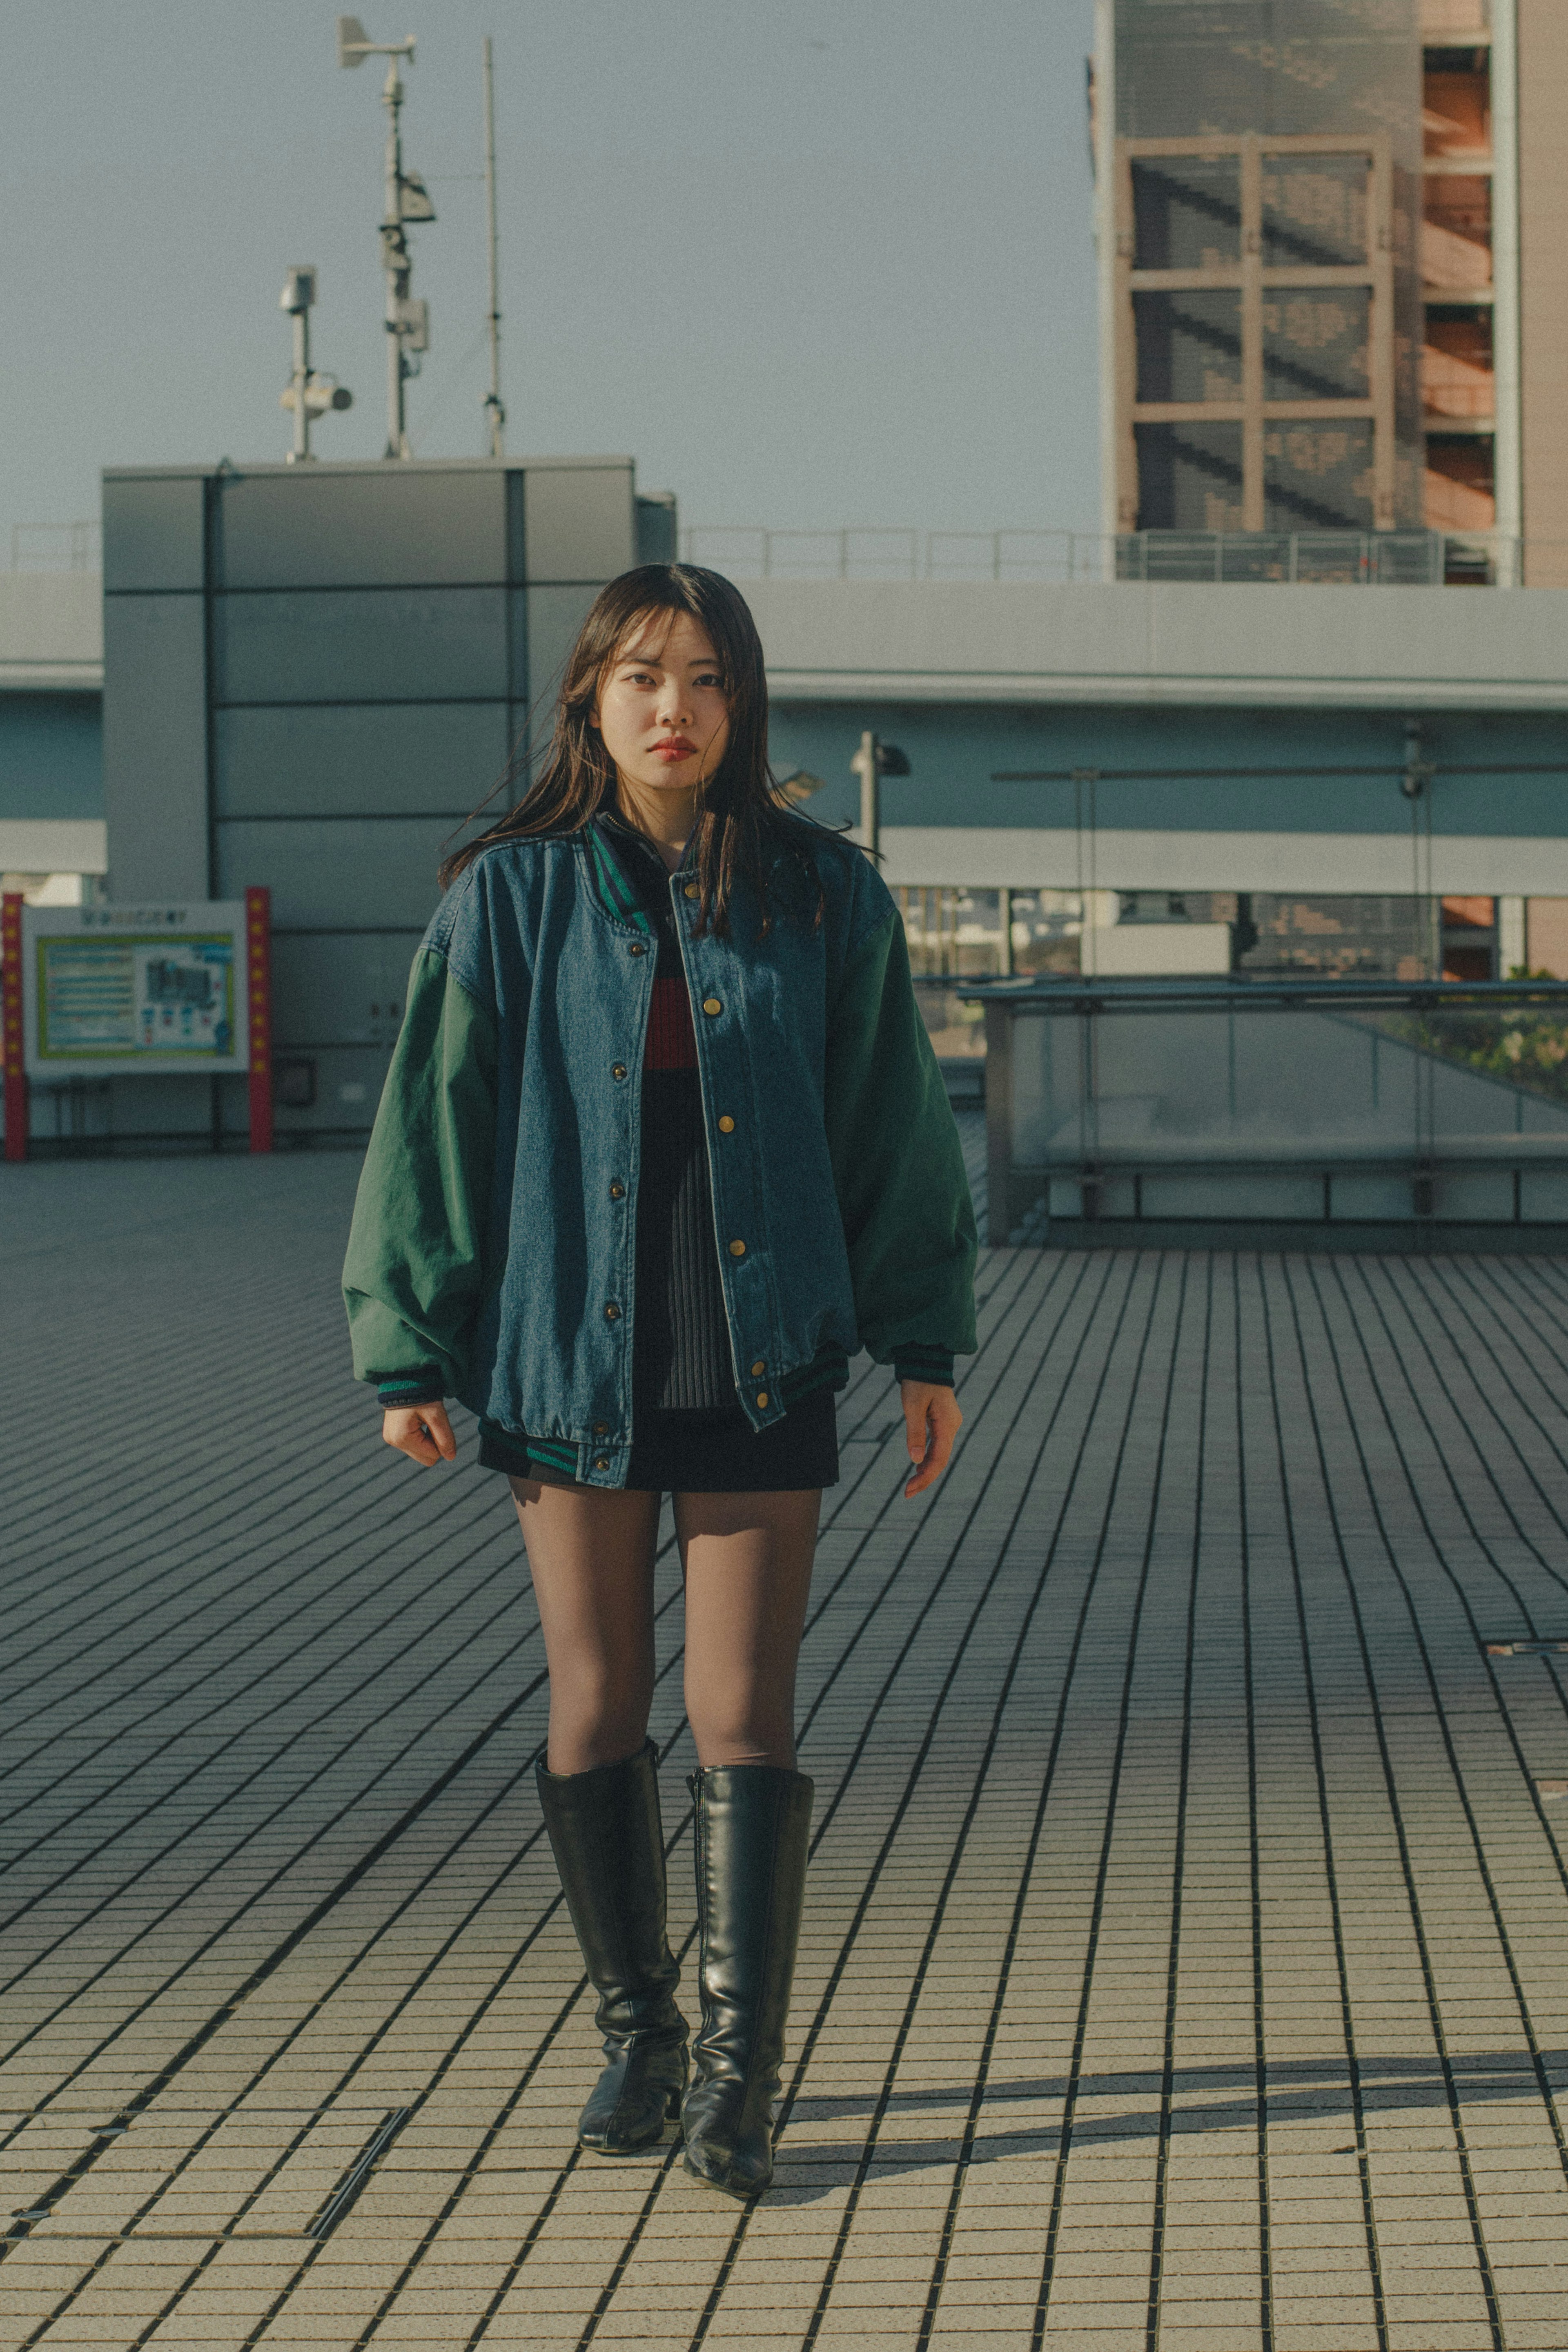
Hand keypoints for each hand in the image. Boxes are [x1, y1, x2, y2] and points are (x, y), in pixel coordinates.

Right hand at [383, 1401, 457, 1466]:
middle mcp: (393, 1441)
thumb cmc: (421, 1394)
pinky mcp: (391, 1434)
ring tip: (423, 1419)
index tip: (436, 1423)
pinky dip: (419, 1435)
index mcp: (402, 1438)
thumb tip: (451, 1457)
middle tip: (431, 1422)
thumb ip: (445, 1438)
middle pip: (425, 1458)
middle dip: (432, 1442)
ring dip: (426, 1438)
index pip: (432, 1456)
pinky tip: (417, 1421)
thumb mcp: (437, 1415)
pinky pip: (411, 1444)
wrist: (405, 1378)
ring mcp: (390, 1438)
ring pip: (419, 1452)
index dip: (440, 1441)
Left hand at [900, 1380, 960, 1498]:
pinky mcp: (944, 1422)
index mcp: (947, 1424)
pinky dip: (928, 1458)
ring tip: (910, 1486)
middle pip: (941, 1460)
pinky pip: (938, 1445)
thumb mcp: (912, 1406)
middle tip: (907, 1494)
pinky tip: (918, 1468)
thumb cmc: (918, 1382)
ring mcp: (949, 1425)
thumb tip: (916, 1460)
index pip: (939, 1459)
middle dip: (925, 1478)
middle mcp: (952, 1426)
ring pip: (940, 1454)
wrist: (926, 1361)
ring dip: (926, 1470)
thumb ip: (915, 1433)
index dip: (925, 1477)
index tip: (909, 1490)